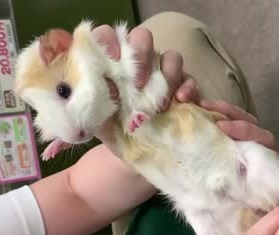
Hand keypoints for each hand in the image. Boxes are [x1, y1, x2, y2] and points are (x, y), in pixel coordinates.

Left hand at [92, 25, 196, 153]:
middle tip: (138, 83)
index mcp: (111, 63)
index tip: (111, 59)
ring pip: (172, 56)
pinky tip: (184, 101)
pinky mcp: (181, 88)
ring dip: (170, 73)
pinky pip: (190, 80)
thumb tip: (93, 89)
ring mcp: (161, 73)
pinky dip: (190, 88)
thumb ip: (88, 101)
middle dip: (142, 54)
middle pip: (143, 37)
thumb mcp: (92, 118)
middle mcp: (137, 62)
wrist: (133, 153)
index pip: (107, 36)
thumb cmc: (110, 130)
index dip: (108, 40)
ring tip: (164, 101)